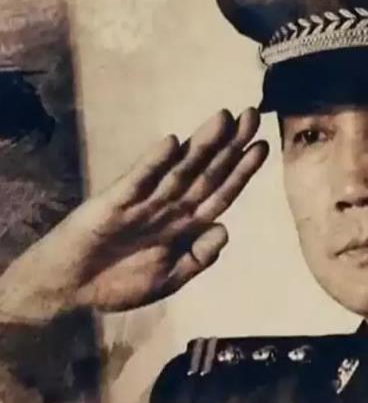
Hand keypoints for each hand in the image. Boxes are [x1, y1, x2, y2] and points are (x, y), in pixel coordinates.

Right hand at [0, 108, 267, 318]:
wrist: (70, 287)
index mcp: (184, 226)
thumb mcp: (169, 279)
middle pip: (205, 173)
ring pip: (178, 171)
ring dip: (201, 146)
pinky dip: (154, 164)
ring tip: (224, 119)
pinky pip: (138, 182)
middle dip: (230, 146)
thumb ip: (197, 258)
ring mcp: (142, 203)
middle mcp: (168, 208)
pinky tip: (172, 145)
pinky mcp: (114, 202)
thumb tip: (225, 230)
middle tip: (252, 115)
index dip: (241, 171)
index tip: (262, 147)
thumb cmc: (118, 282)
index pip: (219, 193)